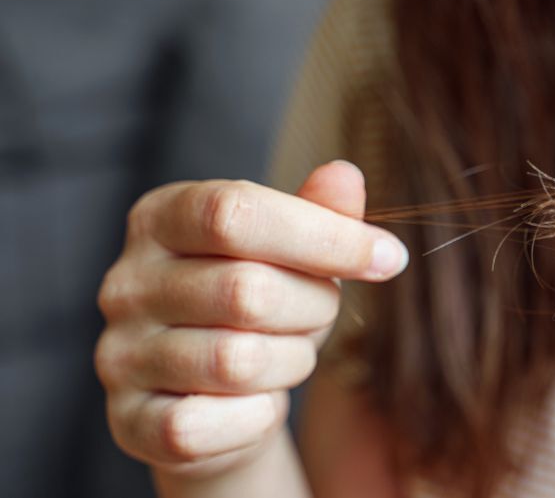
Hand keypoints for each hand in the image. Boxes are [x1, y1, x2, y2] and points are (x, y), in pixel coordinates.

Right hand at [96, 161, 407, 477]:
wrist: (215, 401)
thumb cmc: (260, 309)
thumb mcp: (295, 253)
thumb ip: (319, 213)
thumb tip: (345, 175)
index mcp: (162, 217)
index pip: (236, 213)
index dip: (324, 236)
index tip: (389, 257)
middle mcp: (127, 281)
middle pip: (247, 290)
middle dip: (314, 307)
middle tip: (320, 314)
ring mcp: (120, 353)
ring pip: (237, 361)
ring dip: (291, 362)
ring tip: (287, 355)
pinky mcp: (129, 420)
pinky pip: (205, 423)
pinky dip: (255, 416)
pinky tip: (257, 403)